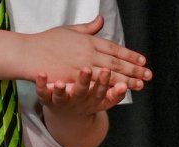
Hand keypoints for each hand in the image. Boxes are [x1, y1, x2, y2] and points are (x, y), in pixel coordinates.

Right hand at [21, 17, 150, 92]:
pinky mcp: (75, 80)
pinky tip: (120, 93)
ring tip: (140, 85)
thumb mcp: (69, 30)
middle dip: (134, 69)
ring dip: (126, 81)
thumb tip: (101, 20)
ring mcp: (81, 67)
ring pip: (109, 75)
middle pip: (116, 63)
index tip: (143, 60)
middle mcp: (87, 53)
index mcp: (88, 41)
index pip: (114, 48)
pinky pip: (95, 86)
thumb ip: (88, 28)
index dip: (130, 55)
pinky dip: (109, 89)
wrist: (29, 54)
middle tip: (148, 75)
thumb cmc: (49, 42)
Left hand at [35, 67, 126, 115]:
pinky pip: (42, 94)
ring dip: (60, 90)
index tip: (107, 70)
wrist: (66, 116)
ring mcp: (62, 101)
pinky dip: (40, 85)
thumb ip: (114, 93)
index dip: (103, 82)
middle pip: (82, 92)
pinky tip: (41, 74)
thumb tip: (126, 85)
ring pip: (62, 96)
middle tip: (86, 69)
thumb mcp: (102, 100)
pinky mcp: (47, 100)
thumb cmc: (87, 100)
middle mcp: (78, 101)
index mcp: (92, 99)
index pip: (100, 90)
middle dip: (84, 82)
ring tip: (60, 82)